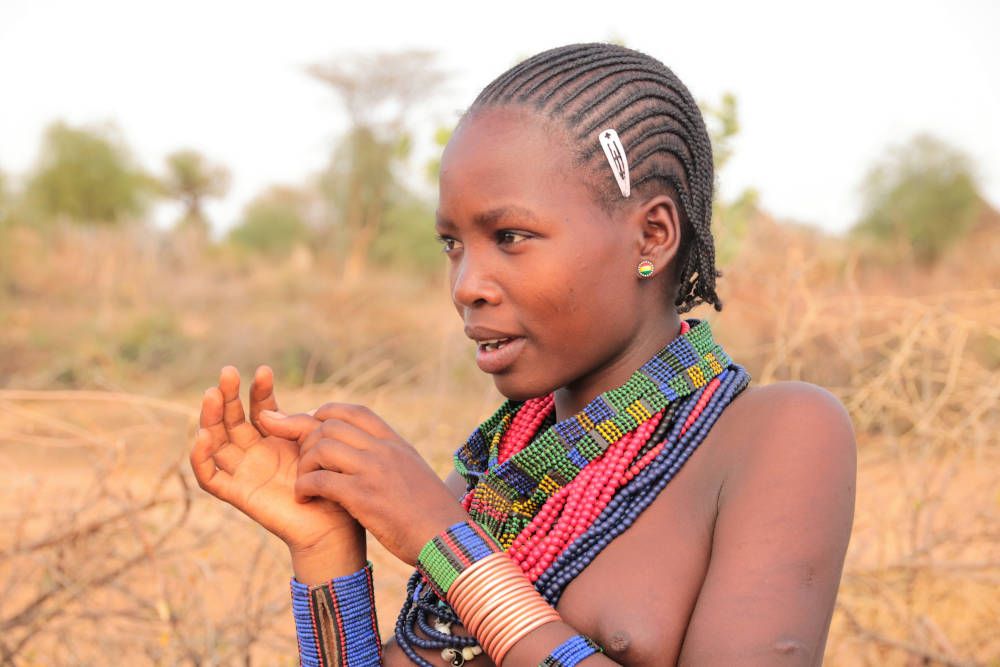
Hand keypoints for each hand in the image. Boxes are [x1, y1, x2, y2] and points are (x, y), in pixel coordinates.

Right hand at [189, 366, 361, 556]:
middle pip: (231, 419)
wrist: (334, 526)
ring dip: (210, 417)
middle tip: (228, 372)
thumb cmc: (333, 484)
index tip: (265, 370)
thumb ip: (296, 425)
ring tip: (212, 393)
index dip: (260, 389)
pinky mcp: (237, 493)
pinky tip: (205, 436)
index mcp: (277, 438)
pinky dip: (201, 458)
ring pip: (215, 441)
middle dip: (228, 395)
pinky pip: (210, 477)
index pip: (261, 407)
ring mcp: (244, 472)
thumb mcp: (317, 443)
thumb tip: (265, 413)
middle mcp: (256, 452)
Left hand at [259, 403, 468, 565]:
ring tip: (303, 484)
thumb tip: (370, 456)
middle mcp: (384, 451)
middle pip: (330, 426)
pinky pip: (320, 481)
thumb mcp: (415, 474)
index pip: (355, 412)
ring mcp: (374, 472)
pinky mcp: (364, 497)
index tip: (312, 429)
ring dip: (304, 465)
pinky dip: (304, 488)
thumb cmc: (432, 515)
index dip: (327, 414)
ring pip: (321, 448)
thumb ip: (391, 460)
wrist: (448, 541)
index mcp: (396, 444)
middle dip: (307, 440)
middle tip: (302, 463)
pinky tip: (303, 499)